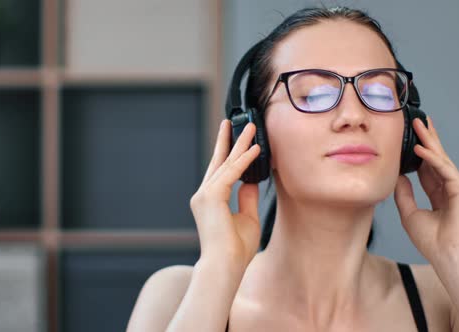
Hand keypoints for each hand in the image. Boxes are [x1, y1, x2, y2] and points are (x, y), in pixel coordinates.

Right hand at [189, 119, 261, 269]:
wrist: (225, 266)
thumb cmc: (236, 249)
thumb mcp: (247, 218)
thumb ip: (247, 197)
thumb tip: (251, 180)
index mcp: (210, 200)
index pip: (219, 170)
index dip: (227, 153)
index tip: (234, 137)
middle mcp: (203, 194)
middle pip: (218, 161)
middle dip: (228, 140)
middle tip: (234, 121)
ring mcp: (205, 195)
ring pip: (225, 163)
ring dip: (240, 144)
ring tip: (251, 128)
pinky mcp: (211, 197)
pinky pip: (231, 173)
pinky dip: (244, 161)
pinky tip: (255, 149)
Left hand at [394, 116, 458, 263]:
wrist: (447, 255)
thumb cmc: (431, 240)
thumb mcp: (409, 213)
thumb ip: (404, 193)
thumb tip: (397, 175)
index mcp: (438, 195)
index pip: (427, 169)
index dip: (418, 154)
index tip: (409, 140)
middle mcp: (448, 188)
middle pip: (436, 158)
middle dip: (427, 139)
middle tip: (418, 121)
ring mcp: (456, 187)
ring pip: (440, 158)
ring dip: (430, 141)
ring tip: (420, 124)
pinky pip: (443, 168)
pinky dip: (432, 158)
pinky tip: (421, 148)